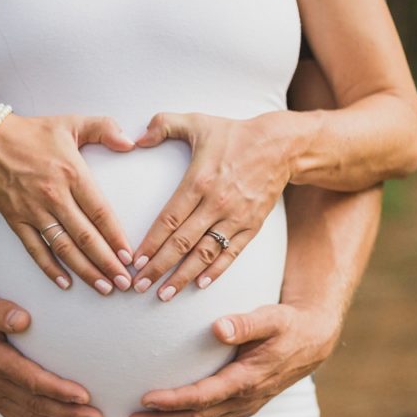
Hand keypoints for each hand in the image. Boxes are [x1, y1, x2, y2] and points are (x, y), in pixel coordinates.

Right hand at [0, 113, 136, 293]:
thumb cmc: (33, 133)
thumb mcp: (71, 123)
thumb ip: (105, 128)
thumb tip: (132, 142)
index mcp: (72, 173)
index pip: (99, 212)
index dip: (116, 236)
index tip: (130, 256)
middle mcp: (54, 196)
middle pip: (85, 236)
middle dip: (107, 262)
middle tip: (125, 282)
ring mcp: (33, 211)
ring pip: (63, 247)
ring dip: (85, 271)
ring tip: (104, 288)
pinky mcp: (16, 220)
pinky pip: (35, 249)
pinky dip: (50, 268)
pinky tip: (65, 284)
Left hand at [125, 303, 339, 416]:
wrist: (311, 342)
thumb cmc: (286, 325)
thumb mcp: (270, 317)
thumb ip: (245, 323)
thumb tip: (218, 327)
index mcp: (247, 378)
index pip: (204, 395)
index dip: (174, 400)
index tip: (146, 398)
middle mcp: (243, 399)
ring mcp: (243, 408)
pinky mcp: (242, 410)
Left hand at [129, 111, 312, 299]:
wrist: (281, 146)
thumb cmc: (234, 134)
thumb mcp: (197, 121)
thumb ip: (164, 124)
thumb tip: (137, 137)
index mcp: (199, 181)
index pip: (169, 219)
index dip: (151, 243)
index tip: (135, 260)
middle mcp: (216, 203)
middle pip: (182, 242)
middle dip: (159, 267)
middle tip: (139, 285)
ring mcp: (236, 217)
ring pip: (205, 253)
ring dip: (183, 276)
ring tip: (163, 295)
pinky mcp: (252, 225)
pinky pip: (231, 253)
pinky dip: (215, 271)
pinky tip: (199, 284)